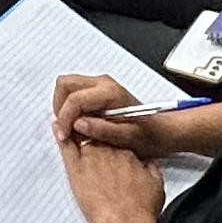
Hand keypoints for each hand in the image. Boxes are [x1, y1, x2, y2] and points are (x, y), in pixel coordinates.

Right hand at [51, 73, 182, 163]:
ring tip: (70, 129)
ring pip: (67, 86)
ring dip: (63, 107)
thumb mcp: (127, 138)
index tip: (64, 136)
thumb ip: (102, 130)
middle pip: (65, 84)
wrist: (161, 131)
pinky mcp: (98, 91)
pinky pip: (74, 93)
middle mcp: (104, 84)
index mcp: (110, 93)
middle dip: (59, 108)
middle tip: (64, 130)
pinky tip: (78, 125)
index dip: (65, 119)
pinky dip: (69, 107)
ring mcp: (100, 85)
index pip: (75, 99)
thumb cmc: (149, 134)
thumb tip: (78, 125)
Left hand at [59, 117, 162, 222]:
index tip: (108, 136)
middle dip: (93, 129)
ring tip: (71, 123)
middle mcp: (109, 151)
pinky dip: (60, 134)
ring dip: (76, 128)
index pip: (116, 135)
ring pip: (81, 134)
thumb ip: (151, 168)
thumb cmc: (140, 208)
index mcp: (127, 152)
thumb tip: (149, 164)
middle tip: (89, 131)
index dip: (110, 134)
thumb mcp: (156, 184)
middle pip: (97, 132)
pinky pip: (66, 146)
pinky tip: (56, 127)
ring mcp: (91, 158)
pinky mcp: (76, 170)